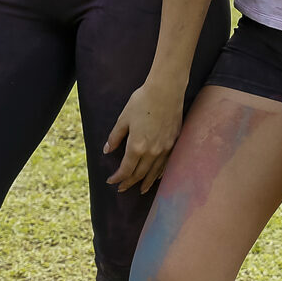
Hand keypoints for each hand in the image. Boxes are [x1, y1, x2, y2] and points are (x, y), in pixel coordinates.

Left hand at [104, 76, 183, 193]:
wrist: (166, 90)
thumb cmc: (142, 101)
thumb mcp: (124, 118)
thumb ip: (115, 136)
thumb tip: (107, 150)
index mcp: (137, 146)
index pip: (126, 169)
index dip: (118, 178)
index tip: (111, 181)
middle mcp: (152, 152)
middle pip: (139, 174)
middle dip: (129, 182)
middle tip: (122, 188)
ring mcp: (165, 148)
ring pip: (154, 172)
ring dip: (145, 182)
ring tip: (140, 190)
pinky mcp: (174, 143)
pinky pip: (166, 164)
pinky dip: (159, 173)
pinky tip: (157, 177)